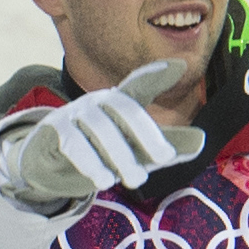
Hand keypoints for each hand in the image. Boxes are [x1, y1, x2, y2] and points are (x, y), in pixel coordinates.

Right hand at [0, 59, 203, 208]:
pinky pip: (73, 144)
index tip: (180, 67)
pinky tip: (103, 181)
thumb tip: (202, 142)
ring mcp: (74, 115)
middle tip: (165, 159)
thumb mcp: (132, 150)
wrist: (45, 165)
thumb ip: (163, 146)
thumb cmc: (96, 151)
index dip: (157, 74)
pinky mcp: (53, 133)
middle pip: (125, 110)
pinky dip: (90, 162)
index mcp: (118, 102)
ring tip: (136, 181)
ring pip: (100, 129)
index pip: (140, 84)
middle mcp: (98, 103)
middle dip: (147, 133)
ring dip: (120, 155)